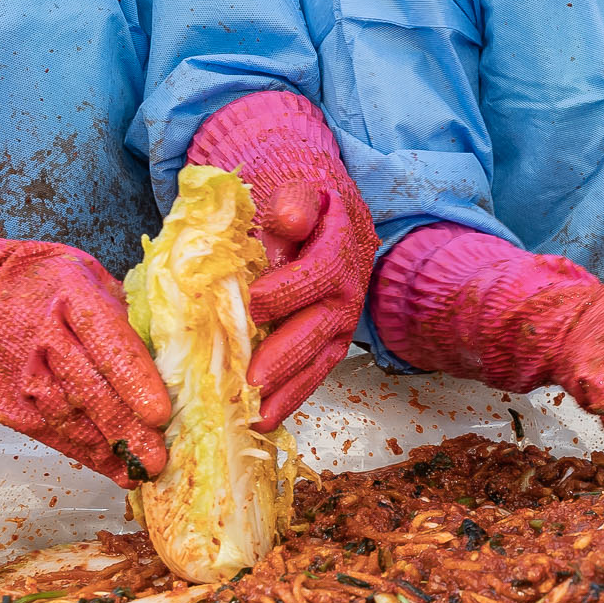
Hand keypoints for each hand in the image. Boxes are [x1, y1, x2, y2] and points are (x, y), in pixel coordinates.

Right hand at [0, 244, 173, 486]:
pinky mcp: (5, 403)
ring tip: (140, 471)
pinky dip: (83, 453)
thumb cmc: (52, 286)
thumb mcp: (93, 279)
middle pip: (87, 389)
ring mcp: (20, 374)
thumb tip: (171, 360)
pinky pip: (49, 433)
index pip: (106, 343)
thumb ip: (127, 316)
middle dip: (125, 428)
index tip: (160, 414)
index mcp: (71, 296)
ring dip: (106, 449)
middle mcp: (42, 337)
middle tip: (158, 458)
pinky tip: (112, 468)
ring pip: (66, 418)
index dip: (134, 380)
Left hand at [185, 92, 378, 429]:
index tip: (254, 301)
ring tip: (257, 415)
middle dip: (288, 353)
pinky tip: (265, 418)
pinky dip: (292, 395)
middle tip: (254, 377)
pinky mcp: (330, 336)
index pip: (321, 270)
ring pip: (323, 356)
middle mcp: (349, 285)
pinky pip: (316, 369)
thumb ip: (292, 202)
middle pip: (325, 324)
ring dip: (290, 388)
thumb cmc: (293, 195)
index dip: (289, 288)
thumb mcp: (293, 184)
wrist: (312, 203)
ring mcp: (342, 316)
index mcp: (342, 242)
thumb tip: (287, 222)